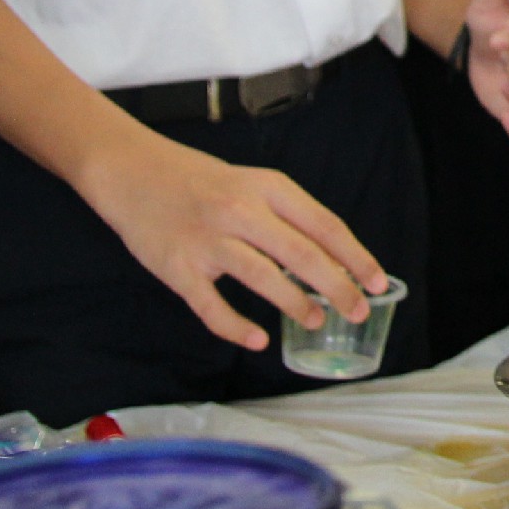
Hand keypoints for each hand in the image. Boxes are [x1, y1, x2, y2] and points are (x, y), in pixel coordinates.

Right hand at [83, 126, 384, 351]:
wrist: (130, 169)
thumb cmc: (198, 180)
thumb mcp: (249, 184)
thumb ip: (284, 216)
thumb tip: (330, 259)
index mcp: (267, 187)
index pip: (324, 225)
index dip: (356, 257)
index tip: (378, 281)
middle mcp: (241, 211)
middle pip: (303, 254)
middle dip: (338, 287)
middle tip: (358, 311)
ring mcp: (208, 240)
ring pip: (264, 278)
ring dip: (296, 304)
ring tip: (317, 320)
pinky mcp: (177, 268)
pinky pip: (211, 306)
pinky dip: (235, 326)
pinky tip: (257, 339)